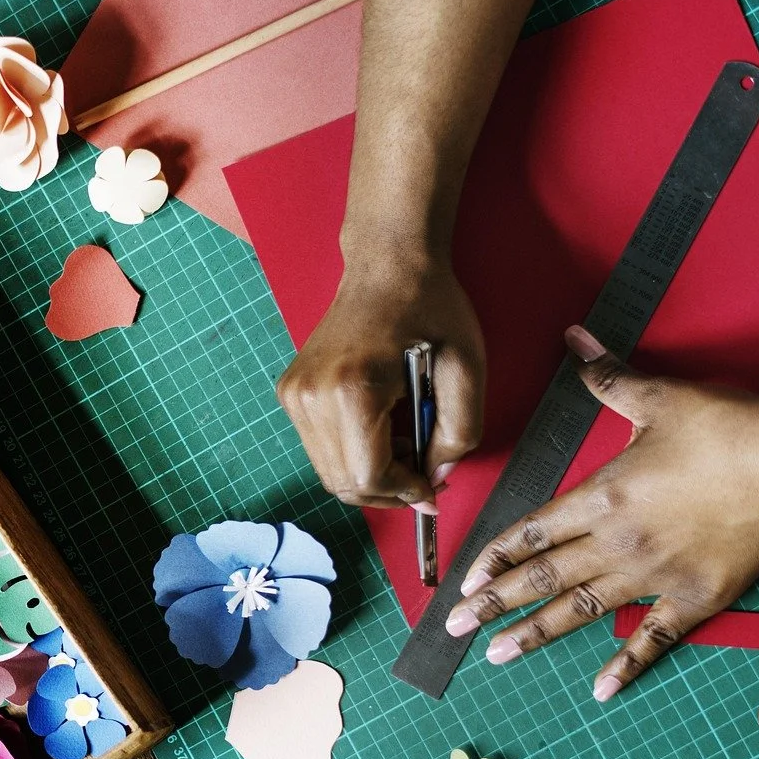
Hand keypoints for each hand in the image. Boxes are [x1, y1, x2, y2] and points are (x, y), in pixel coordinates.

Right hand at [275, 255, 485, 509]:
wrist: (388, 264)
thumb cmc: (430, 308)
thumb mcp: (466, 370)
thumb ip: (458, 434)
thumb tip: (435, 479)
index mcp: (351, 390)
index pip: (368, 478)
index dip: (405, 494)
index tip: (431, 491)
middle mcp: (310, 396)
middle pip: (341, 483)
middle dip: (387, 491)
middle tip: (422, 474)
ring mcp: (295, 395)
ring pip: (329, 472)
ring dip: (369, 474)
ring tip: (403, 444)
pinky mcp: (291, 392)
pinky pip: (321, 448)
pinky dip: (353, 453)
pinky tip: (381, 428)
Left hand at [445, 326, 758, 699]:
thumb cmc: (726, 428)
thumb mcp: (658, 397)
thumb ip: (607, 376)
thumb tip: (575, 338)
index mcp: (600, 496)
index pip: (529, 533)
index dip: (492, 558)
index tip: (464, 579)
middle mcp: (616, 541)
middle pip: (541, 577)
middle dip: (492, 604)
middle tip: (454, 628)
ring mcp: (654, 574)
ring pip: (580, 610)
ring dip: (535, 634)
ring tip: (498, 654)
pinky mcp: (695, 596)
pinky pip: (652, 638)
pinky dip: (625, 665)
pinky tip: (599, 689)